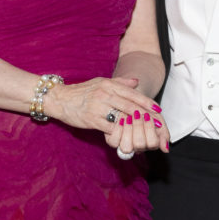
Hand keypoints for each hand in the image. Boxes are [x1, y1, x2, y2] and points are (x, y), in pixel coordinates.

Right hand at [43, 76, 158, 132]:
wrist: (59, 99)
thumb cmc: (82, 92)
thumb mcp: (101, 82)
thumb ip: (120, 83)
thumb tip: (136, 82)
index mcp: (109, 84)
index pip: (133, 94)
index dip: (147, 103)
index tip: (158, 110)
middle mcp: (105, 94)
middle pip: (131, 106)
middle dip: (147, 116)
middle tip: (158, 124)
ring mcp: (99, 107)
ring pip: (123, 117)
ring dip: (136, 127)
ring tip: (147, 133)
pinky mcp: (92, 119)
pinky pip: (111, 128)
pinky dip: (121, 133)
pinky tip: (129, 138)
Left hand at [104, 106, 169, 155]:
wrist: (129, 100)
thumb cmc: (144, 109)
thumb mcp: (156, 117)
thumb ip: (163, 132)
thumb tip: (165, 149)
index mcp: (149, 143)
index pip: (153, 143)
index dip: (150, 129)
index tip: (147, 115)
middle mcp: (137, 147)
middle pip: (140, 144)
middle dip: (139, 127)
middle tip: (137, 114)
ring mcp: (124, 145)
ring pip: (126, 147)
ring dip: (129, 129)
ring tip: (129, 116)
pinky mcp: (112, 140)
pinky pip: (114, 142)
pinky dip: (118, 129)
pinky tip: (120, 119)